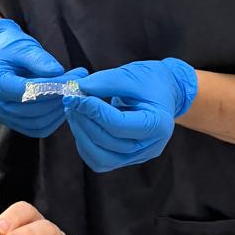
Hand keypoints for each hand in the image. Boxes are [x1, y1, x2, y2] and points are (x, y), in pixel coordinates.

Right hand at [0, 18, 84, 136]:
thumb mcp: (24, 46)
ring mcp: (4, 116)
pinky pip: (38, 129)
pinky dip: (54, 119)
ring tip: (72, 93)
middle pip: (32, 110)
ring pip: (37, 123)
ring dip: (59, 110)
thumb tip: (58, 72)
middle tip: (77, 85)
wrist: (1, 56)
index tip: (72, 80)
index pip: (26, 91)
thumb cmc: (12, 48)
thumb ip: (39, 59)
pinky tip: (63, 104)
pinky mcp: (14, 123)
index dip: (51, 87)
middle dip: (58, 98)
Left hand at [63, 58, 197, 172]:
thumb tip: (77, 89)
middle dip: (84, 121)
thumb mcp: (131, 75)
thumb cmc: (151, 81)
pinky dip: (85, 144)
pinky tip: (80, 124)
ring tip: (73, 112)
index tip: (75, 96)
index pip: (119, 124)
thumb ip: (105, 82)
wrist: (164, 91)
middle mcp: (150, 146)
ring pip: (101, 158)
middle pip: (108, 142)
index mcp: (158, 124)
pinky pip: (99, 160)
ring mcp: (138, 157)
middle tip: (70, 100)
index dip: (94, 111)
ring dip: (81, 135)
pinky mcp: (126, 159)